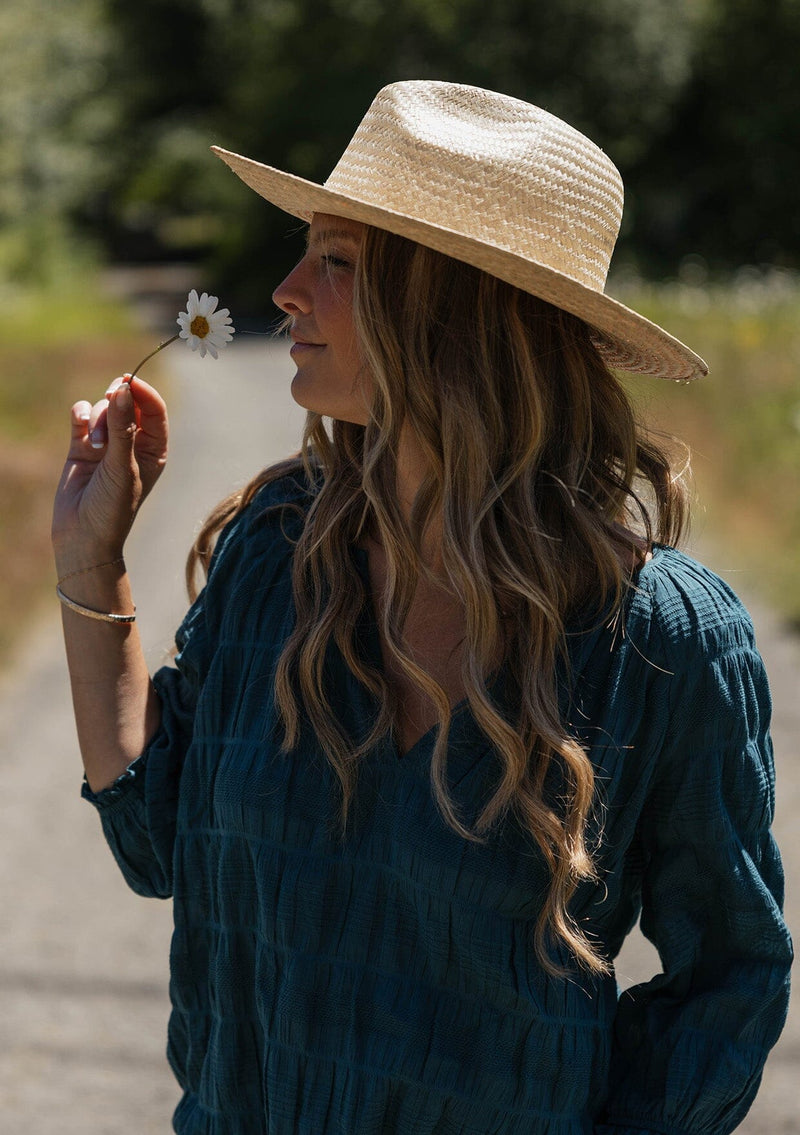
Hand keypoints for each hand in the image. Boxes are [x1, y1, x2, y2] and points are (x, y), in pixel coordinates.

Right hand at [52, 375, 168, 570]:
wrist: (82, 535)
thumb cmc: (113, 506)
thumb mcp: (122, 466)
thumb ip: (121, 428)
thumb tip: (122, 389)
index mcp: (153, 448)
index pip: (154, 409)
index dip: (142, 392)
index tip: (128, 382)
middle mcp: (132, 442)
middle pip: (128, 402)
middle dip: (118, 398)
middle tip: (111, 397)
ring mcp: (106, 442)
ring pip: (103, 408)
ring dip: (97, 419)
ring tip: (95, 446)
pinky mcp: (81, 444)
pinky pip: (82, 414)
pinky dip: (80, 415)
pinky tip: (79, 425)